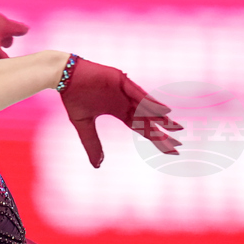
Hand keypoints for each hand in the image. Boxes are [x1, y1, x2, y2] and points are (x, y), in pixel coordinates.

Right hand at [59, 56, 183, 167]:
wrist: (64, 76)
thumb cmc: (73, 97)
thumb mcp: (83, 124)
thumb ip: (92, 144)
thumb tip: (97, 166)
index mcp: (119, 112)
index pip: (142, 128)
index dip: (156, 139)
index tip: (171, 150)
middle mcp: (126, 102)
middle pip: (149, 120)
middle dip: (163, 132)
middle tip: (179, 144)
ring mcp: (125, 91)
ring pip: (147, 106)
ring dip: (161, 117)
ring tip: (175, 127)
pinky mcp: (121, 80)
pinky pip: (138, 93)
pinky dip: (150, 102)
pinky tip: (163, 110)